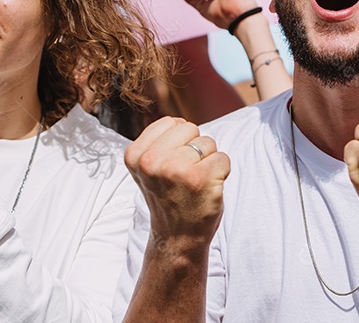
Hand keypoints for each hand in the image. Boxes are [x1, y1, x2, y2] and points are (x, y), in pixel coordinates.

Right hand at [124, 117, 229, 242]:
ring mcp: (175, 169)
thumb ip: (157, 142)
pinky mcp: (200, 178)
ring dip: (208, 161)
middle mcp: (151, 161)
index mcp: (135, 155)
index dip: (178, 143)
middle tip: (185, 176)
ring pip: (208, 142)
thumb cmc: (169, 197)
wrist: (177, 237)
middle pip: (190, 128)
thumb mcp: (149, 168)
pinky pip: (223, 158)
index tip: (171, 167)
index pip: (171, 122)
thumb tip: (179, 120)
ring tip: (195, 183)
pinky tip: (208, 189)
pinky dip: (222, 172)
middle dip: (194, 148)